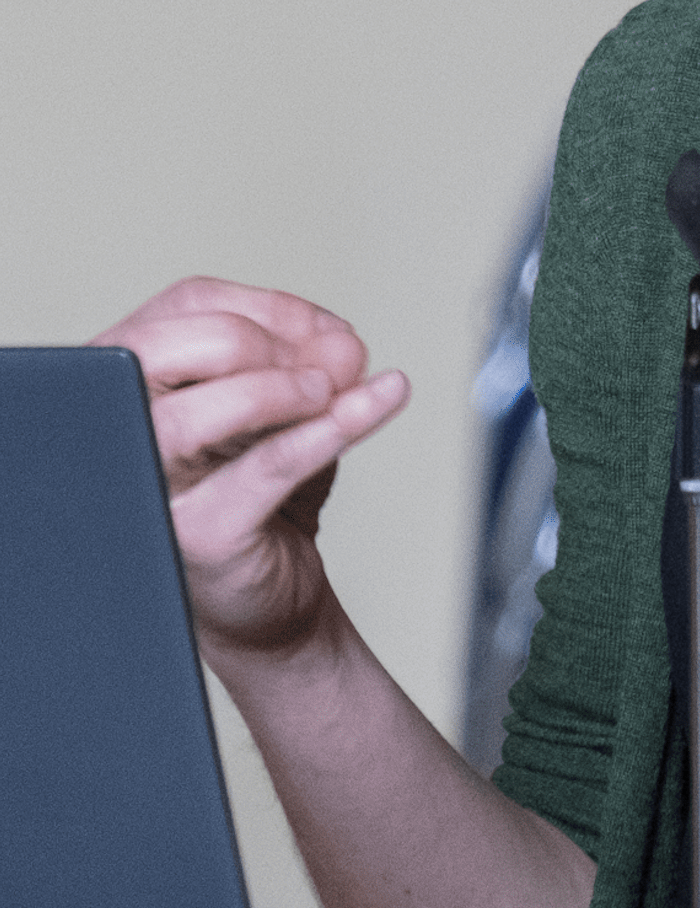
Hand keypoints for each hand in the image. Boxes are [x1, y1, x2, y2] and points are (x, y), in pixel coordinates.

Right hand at [92, 278, 408, 660]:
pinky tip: (368, 408)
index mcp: (133, 382)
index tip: (328, 327)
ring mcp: (151, 488)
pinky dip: (323, 430)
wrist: (271, 601)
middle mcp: (122, 432)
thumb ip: (308, 365)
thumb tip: (341, 343)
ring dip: (279, 387)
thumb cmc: (262, 498)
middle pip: (167, 349)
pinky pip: (262, 469)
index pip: (184, 306)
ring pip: (193, 415)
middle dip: (260, 337)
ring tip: (335, 388)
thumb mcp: (284, 411)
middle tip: (330, 358)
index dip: (268, 306)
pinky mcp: (196, 536)